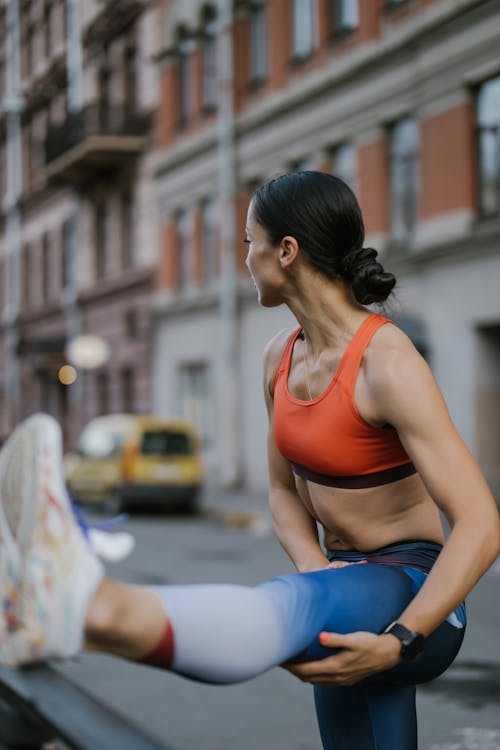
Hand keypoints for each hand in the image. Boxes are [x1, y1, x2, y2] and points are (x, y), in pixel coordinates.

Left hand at [283, 631, 401, 686]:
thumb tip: (320, 637)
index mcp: (335, 667)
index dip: (292, 666)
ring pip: (315, 681)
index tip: (281, 659)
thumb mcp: (354, 639)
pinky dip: (313, 676)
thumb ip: (336, 639)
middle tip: (281, 660)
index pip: (306, 670)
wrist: (388, 654)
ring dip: (302, 674)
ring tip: (292, 663)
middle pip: (307, 677)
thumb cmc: (370, 644)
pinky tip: (311, 668)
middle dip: (293, 670)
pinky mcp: (346, 679)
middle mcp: (336, 677)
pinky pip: (323, 682)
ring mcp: (341, 680)